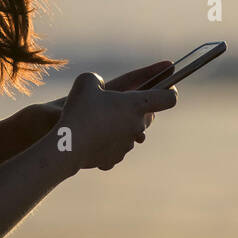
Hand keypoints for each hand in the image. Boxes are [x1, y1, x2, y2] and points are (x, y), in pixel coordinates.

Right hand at [57, 69, 177, 170]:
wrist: (68, 145)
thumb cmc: (80, 110)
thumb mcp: (86, 81)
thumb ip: (97, 79)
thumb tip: (99, 87)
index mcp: (136, 105)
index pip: (168, 98)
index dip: (170, 90)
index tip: (169, 85)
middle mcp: (137, 126)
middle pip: (150, 117)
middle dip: (141, 109)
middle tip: (126, 103)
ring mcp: (127, 145)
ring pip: (133, 133)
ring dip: (123, 126)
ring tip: (104, 121)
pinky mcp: (115, 159)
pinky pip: (116, 148)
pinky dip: (109, 142)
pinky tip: (93, 138)